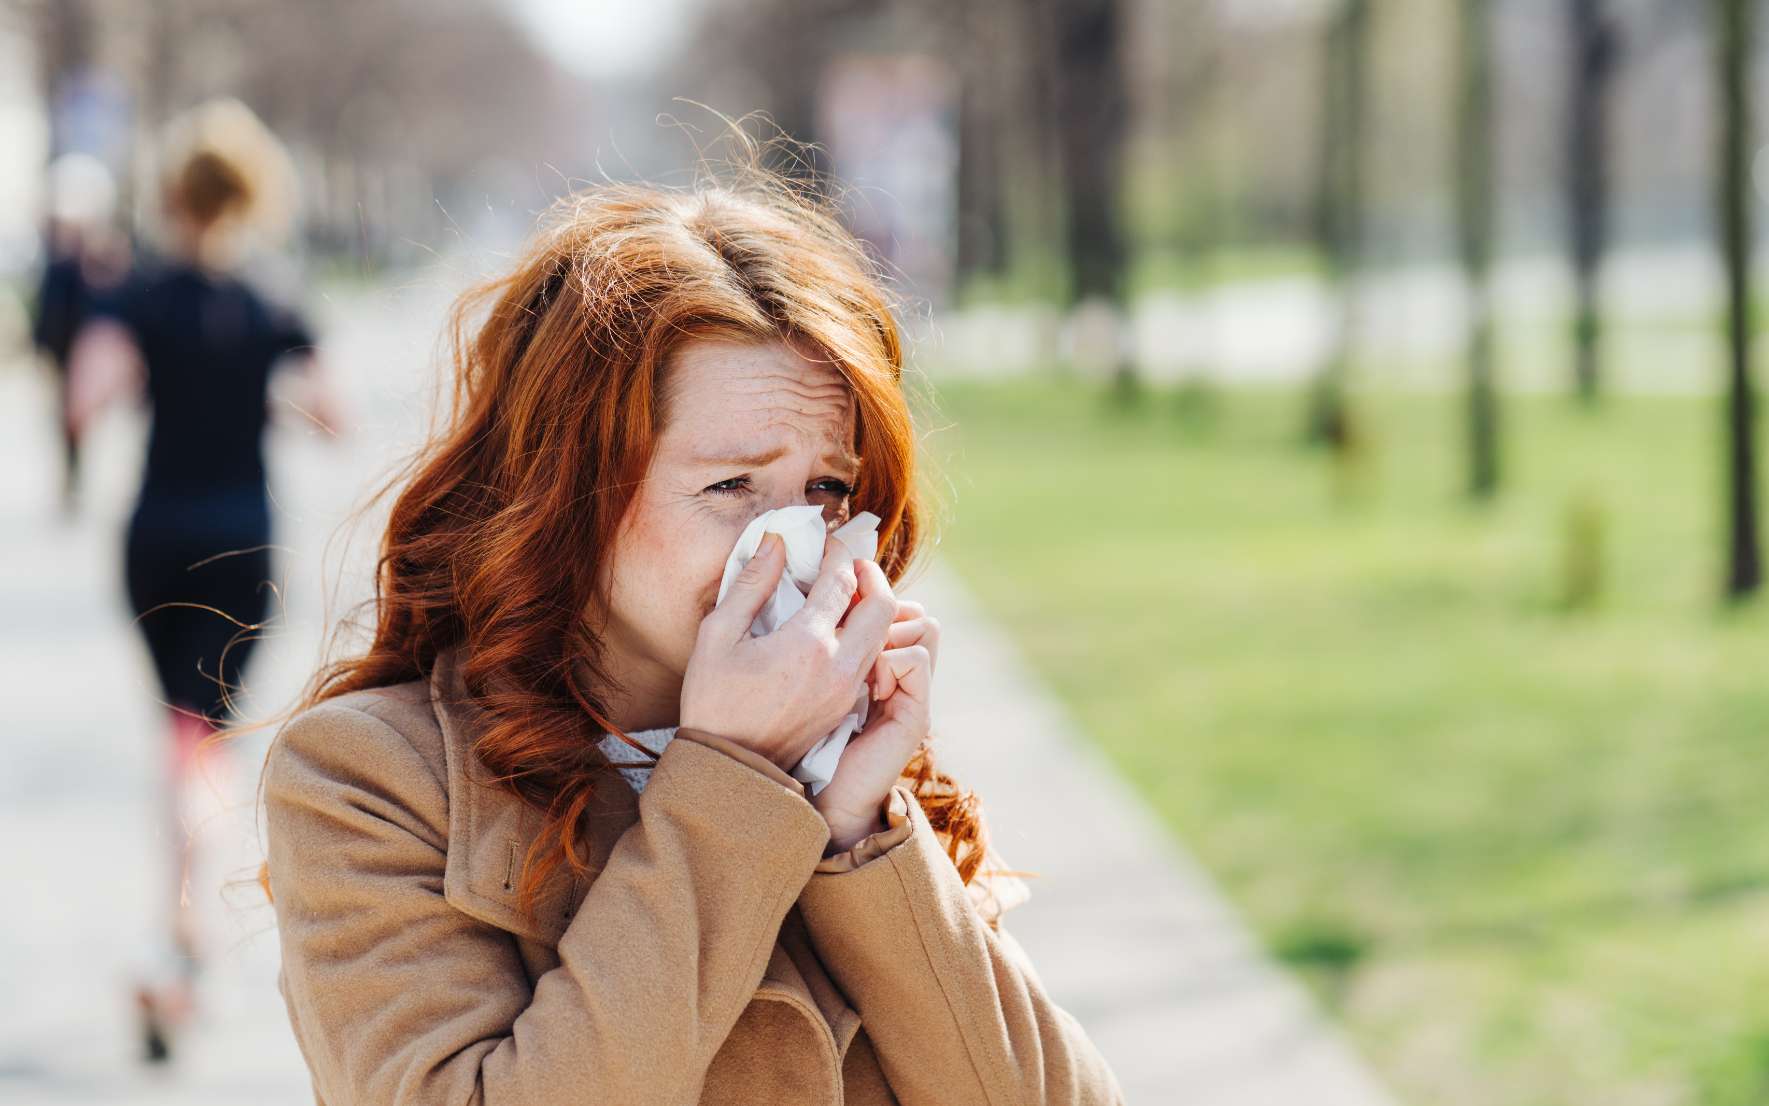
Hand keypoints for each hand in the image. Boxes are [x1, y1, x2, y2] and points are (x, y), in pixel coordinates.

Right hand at [680, 530, 895, 775]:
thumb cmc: (714, 701)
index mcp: (807, 644)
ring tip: (844, 592)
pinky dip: (865, 635)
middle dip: (871, 576)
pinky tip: (839, 627)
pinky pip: (871, 659)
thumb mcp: (717, 636)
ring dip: (871, 607)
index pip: (842, 582)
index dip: (838, 553)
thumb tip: (775, 543)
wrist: (729, 768)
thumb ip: (750, 584)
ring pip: (882, 634)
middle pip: (882, 606)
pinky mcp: (846, 706)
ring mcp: (847, 689)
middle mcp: (838, 667)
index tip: (826, 541)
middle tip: (849, 563)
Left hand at [811, 589, 939, 853]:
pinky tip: (866, 680)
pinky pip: (916, 658)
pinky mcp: (915, 712)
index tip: (840, 586)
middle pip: (913, 608)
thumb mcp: (802, 675)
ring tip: (855, 649)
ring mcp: (911, 691)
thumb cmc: (795, 738)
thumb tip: (814, 593)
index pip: (891, 603)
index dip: (870, 588)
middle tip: (847, 612)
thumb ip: (820, 639)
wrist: (813, 799)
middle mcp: (898, 672)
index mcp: (873, 660)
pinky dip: (892, 657)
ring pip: (923, 624)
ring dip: (888, 626)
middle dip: (881, 600)